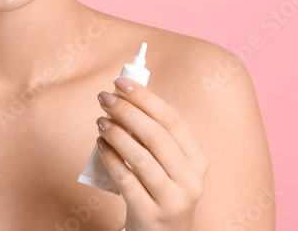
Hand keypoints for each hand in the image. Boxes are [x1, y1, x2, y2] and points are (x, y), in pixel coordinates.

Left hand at [95, 77, 208, 230]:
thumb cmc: (161, 189)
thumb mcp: (168, 164)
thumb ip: (153, 136)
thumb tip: (123, 99)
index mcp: (198, 160)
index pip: (172, 120)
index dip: (145, 98)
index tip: (121, 83)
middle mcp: (190, 180)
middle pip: (156, 136)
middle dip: (127, 112)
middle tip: (105, 98)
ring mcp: (172, 199)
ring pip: (140, 158)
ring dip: (116, 134)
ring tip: (100, 121)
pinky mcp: (150, 214)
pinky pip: (126, 180)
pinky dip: (110, 159)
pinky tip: (100, 145)